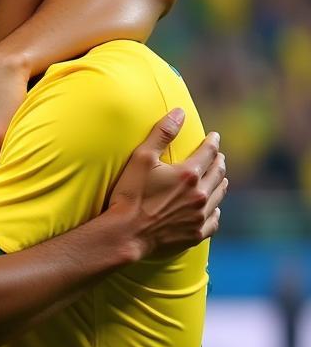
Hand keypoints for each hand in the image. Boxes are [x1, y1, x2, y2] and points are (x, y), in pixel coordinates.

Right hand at [109, 109, 226, 257]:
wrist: (125, 233)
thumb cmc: (129, 195)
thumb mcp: (141, 158)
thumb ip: (162, 133)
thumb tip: (180, 112)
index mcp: (189, 174)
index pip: (208, 152)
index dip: (212, 142)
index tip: (214, 136)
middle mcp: (200, 194)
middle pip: (218, 173)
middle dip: (218, 161)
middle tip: (218, 156)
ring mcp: (199, 216)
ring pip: (219, 195)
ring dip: (221, 183)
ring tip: (220, 178)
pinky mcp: (195, 233)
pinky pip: (214, 220)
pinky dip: (216, 211)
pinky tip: (214, 208)